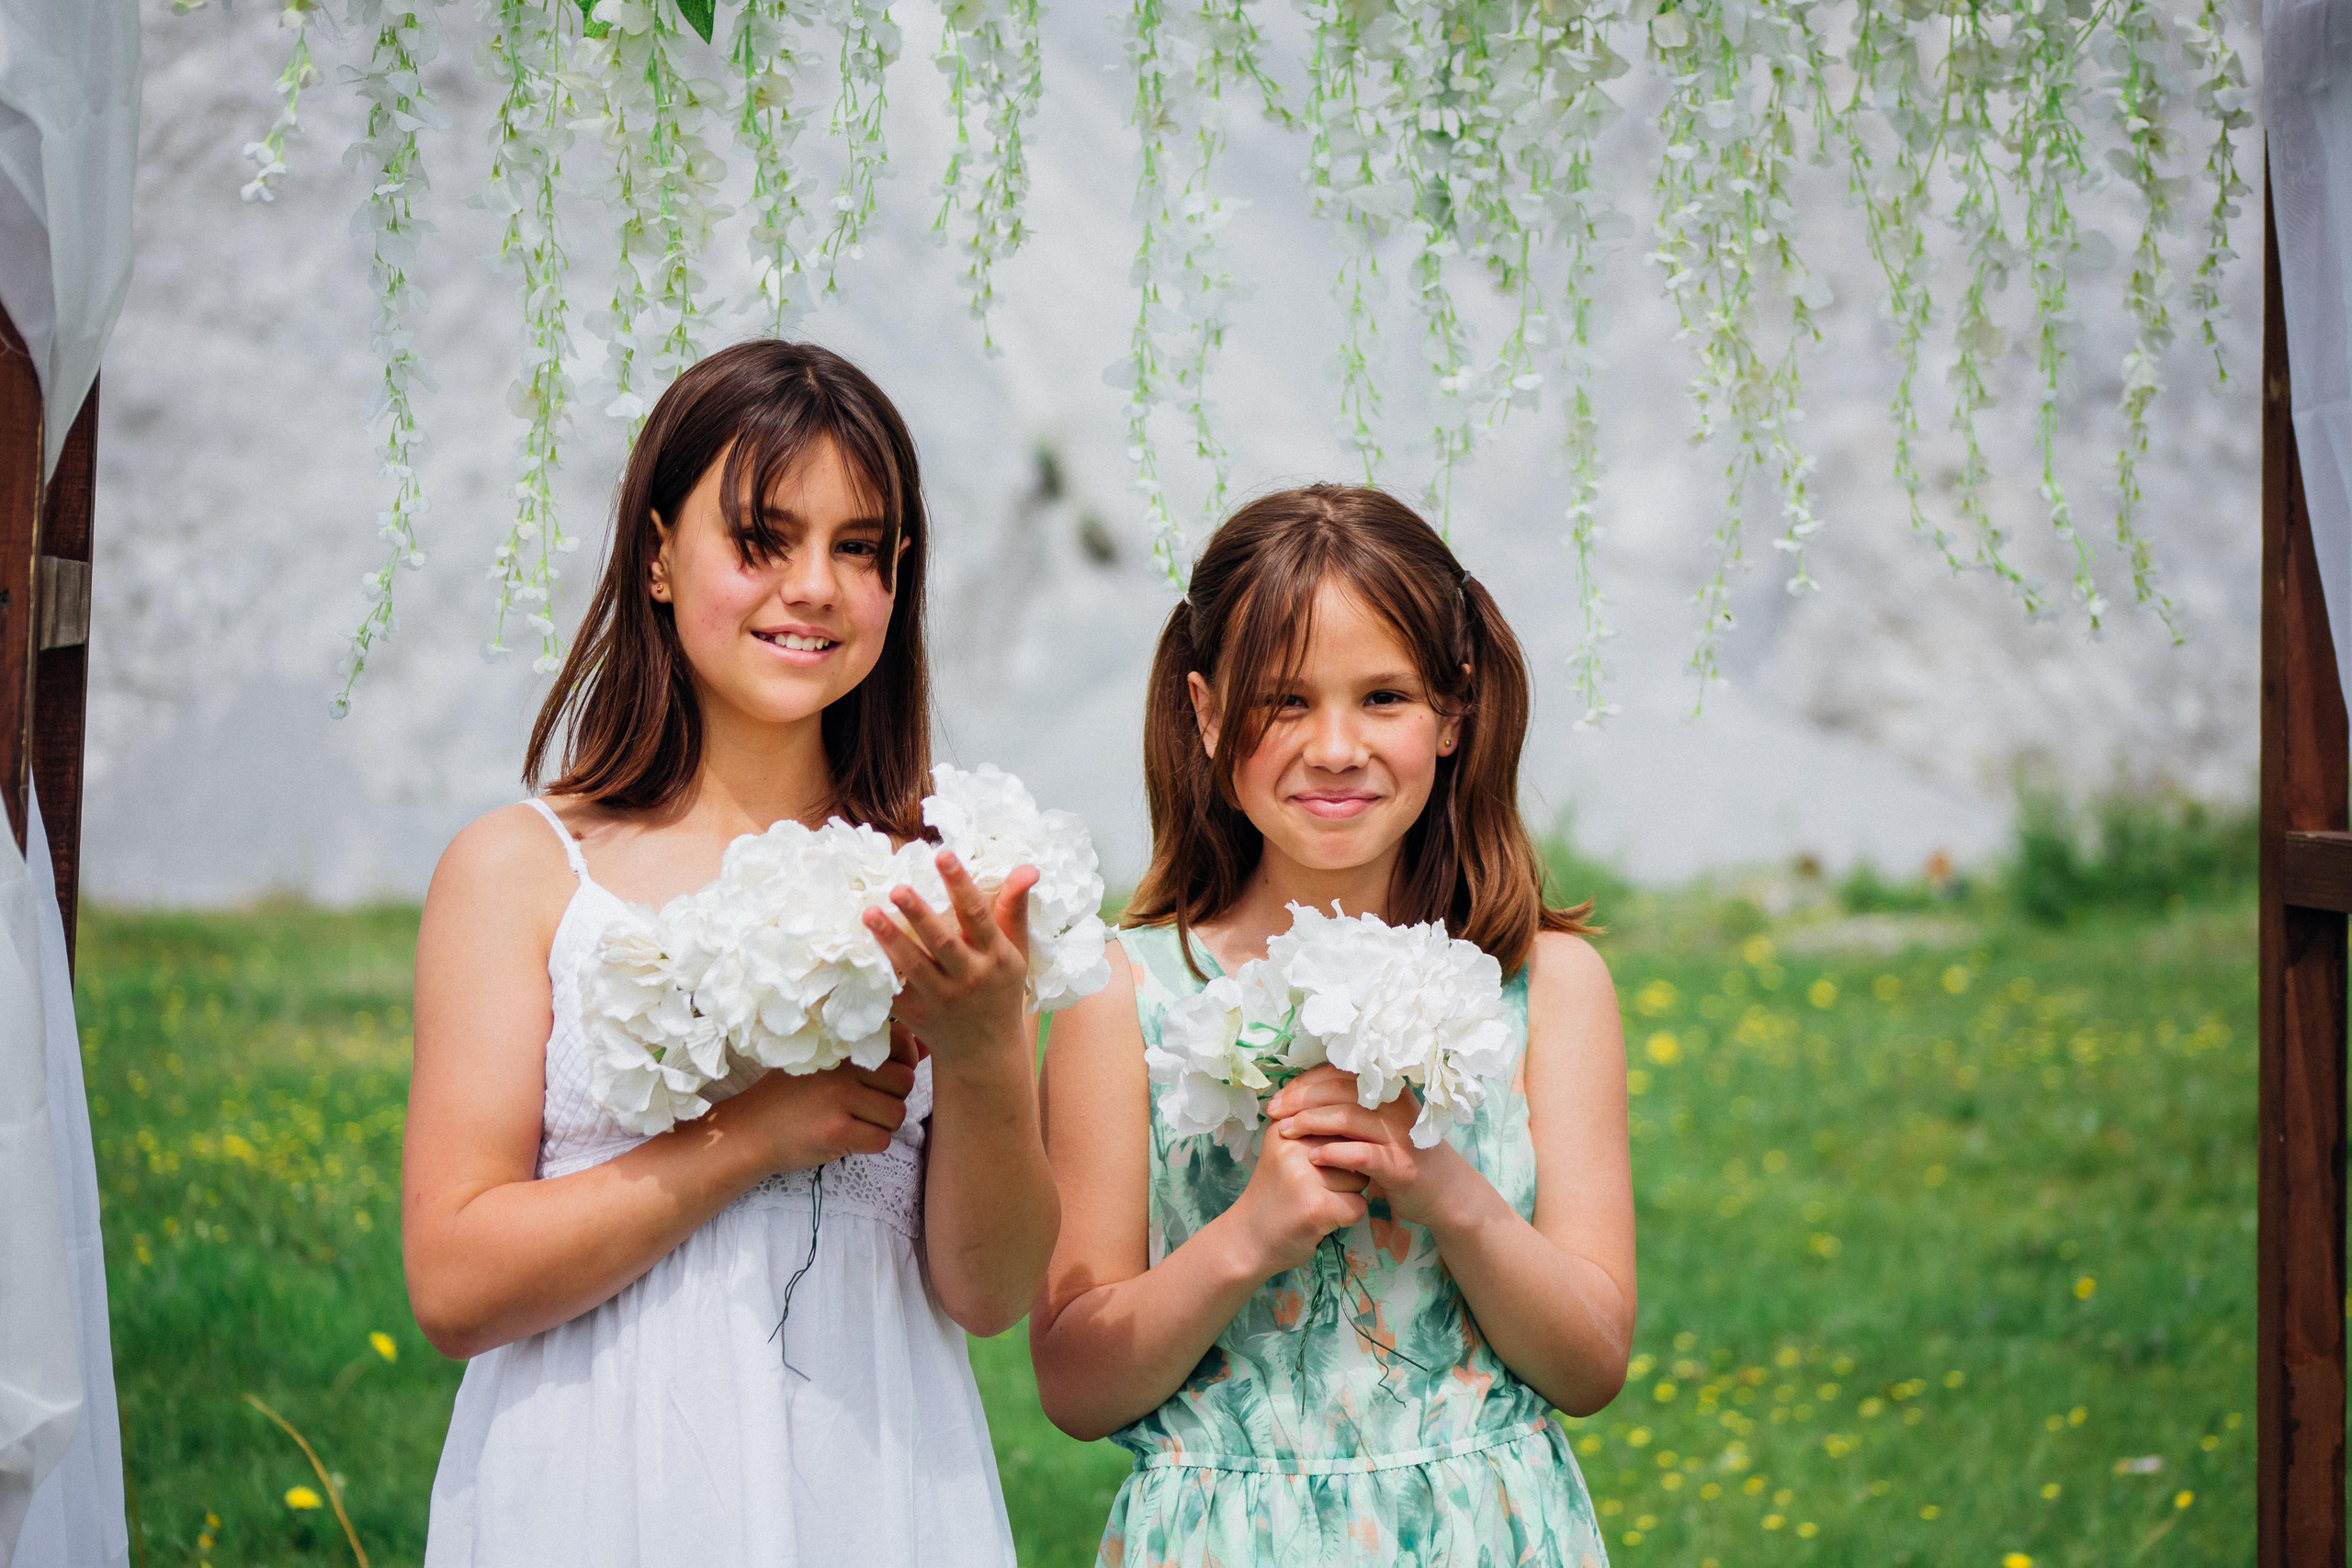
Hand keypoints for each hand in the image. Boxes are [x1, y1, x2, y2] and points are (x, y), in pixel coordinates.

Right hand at [712, 1031, 917, 1171]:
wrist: (749, 1131)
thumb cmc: (790, 1097)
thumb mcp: (825, 1065)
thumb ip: (873, 1055)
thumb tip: (925, 1048)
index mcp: (840, 1046)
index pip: (898, 1042)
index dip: (903, 1061)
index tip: (887, 1074)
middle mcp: (842, 1069)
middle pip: (904, 1082)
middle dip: (893, 1097)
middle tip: (867, 1104)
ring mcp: (839, 1100)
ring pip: (897, 1114)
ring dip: (883, 1123)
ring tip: (856, 1121)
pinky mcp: (837, 1132)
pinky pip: (882, 1140)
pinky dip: (871, 1144)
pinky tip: (848, 1138)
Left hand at [864, 851, 1037, 1066]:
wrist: (984, 1051)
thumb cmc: (999, 989)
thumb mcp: (1016, 950)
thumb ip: (1014, 907)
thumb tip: (1028, 867)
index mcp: (997, 957)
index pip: (978, 915)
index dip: (960, 884)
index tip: (943, 855)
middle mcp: (970, 978)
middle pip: (942, 942)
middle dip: (919, 914)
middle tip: (898, 888)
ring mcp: (941, 999)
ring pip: (912, 966)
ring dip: (889, 940)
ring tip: (869, 914)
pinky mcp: (915, 1015)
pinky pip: (892, 991)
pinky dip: (875, 973)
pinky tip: (856, 950)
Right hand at [1225, 1109, 1368, 1278]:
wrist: (1249, 1239)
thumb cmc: (1275, 1192)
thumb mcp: (1283, 1148)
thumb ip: (1312, 1125)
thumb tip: (1359, 1112)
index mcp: (1284, 1126)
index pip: (1337, 1101)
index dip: (1351, 1122)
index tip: (1345, 1143)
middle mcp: (1292, 1146)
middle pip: (1355, 1144)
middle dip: (1350, 1165)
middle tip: (1322, 1184)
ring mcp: (1303, 1177)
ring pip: (1361, 1176)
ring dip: (1349, 1192)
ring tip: (1319, 1200)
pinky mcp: (1316, 1207)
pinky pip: (1358, 1205)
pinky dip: (1348, 1216)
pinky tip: (1324, 1219)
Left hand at [1266, 1064, 1473, 1229]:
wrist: (1445, 1193)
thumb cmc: (1402, 1156)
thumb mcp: (1380, 1124)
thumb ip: (1351, 1107)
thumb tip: (1302, 1095)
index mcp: (1387, 1092)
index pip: (1339, 1074)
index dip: (1304, 1082)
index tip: (1278, 1097)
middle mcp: (1396, 1107)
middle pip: (1340, 1091)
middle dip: (1300, 1100)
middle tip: (1273, 1112)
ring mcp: (1400, 1136)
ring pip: (1349, 1118)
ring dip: (1311, 1123)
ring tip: (1285, 1132)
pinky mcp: (1401, 1166)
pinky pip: (1364, 1154)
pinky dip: (1335, 1153)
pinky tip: (1314, 1157)